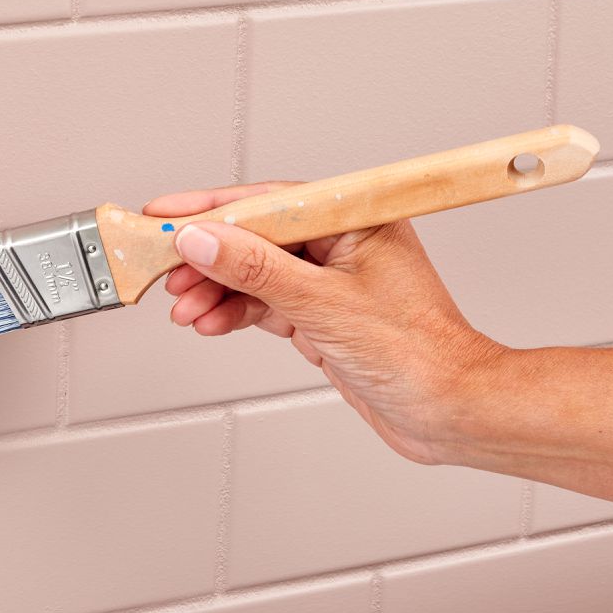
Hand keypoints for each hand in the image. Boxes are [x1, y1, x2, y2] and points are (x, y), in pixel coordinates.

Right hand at [143, 183, 507, 464]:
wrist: (448, 410)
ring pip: (257, 275)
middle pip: (257, 237)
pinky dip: (236, 313)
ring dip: (217, 291)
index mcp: (356, 220)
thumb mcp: (321, 304)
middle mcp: (345, 245)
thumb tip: (204, 240)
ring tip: (184, 307)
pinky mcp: (325, 318)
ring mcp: (333, 283)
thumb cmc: (418, 355)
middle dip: (208, 258)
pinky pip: (267, 305)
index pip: (269, 201)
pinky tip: (211, 321)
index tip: (167, 217)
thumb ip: (256, 269)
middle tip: (164, 270)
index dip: (212, 210)